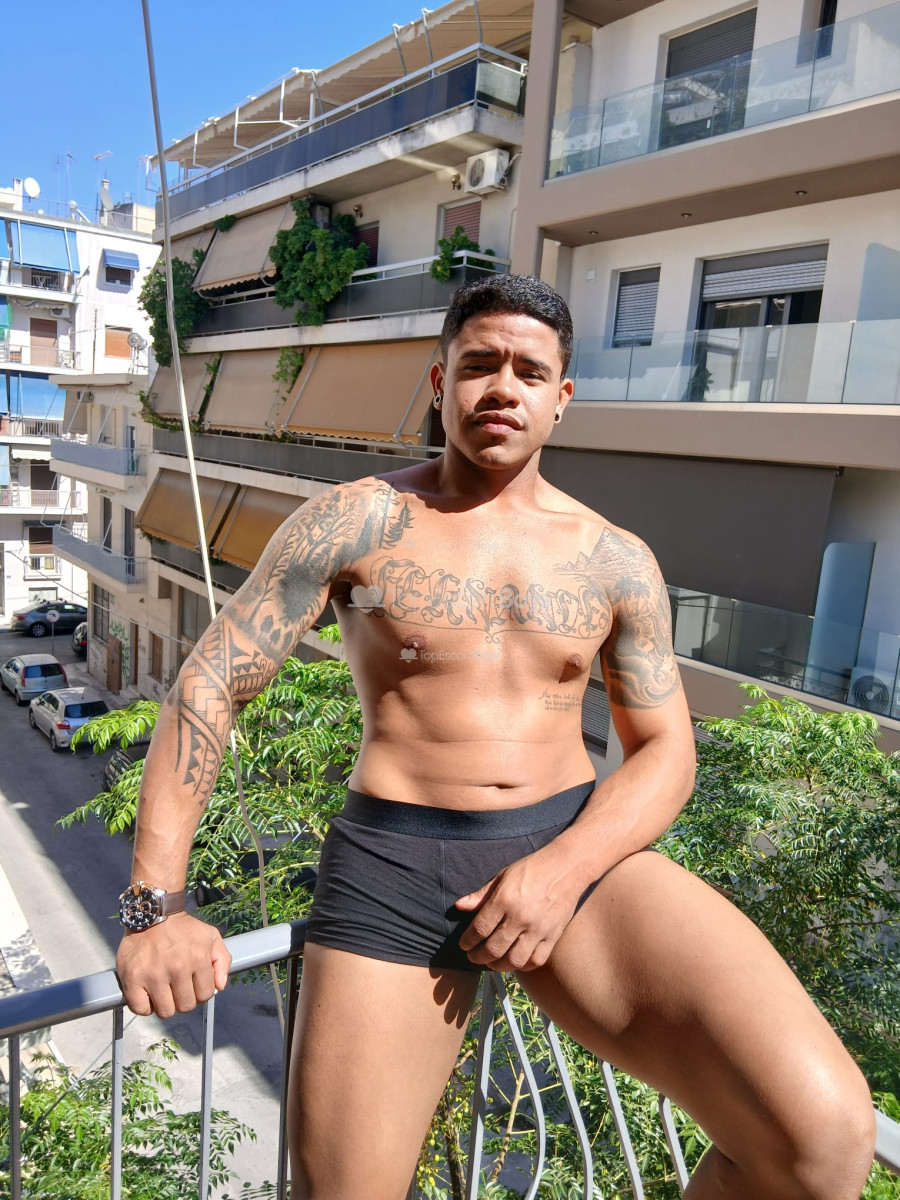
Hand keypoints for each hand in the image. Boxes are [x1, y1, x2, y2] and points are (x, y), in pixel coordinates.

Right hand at [116, 912, 230, 1017]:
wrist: (153, 914)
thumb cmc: (183, 929)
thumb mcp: (211, 936)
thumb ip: (222, 961)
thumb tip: (220, 987)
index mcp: (198, 959)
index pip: (205, 995)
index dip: (200, 993)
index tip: (193, 985)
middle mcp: (177, 968)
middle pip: (185, 1006)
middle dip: (184, 999)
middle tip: (177, 987)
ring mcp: (153, 975)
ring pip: (165, 1011)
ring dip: (166, 1004)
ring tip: (163, 990)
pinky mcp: (132, 979)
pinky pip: (141, 1009)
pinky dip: (145, 1006)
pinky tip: (148, 994)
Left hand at [455, 846, 582, 971]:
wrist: (566, 867)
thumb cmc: (532, 869)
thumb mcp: (502, 876)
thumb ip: (481, 894)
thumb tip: (460, 906)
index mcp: (504, 900)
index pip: (479, 929)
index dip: (467, 941)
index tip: (464, 945)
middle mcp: (520, 917)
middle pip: (493, 948)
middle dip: (478, 956)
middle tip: (473, 957)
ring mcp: (538, 928)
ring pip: (514, 960)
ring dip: (498, 966)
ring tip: (492, 962)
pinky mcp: (553, 935)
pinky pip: (536, 960)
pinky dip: (523, 966)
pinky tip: (515, 961)